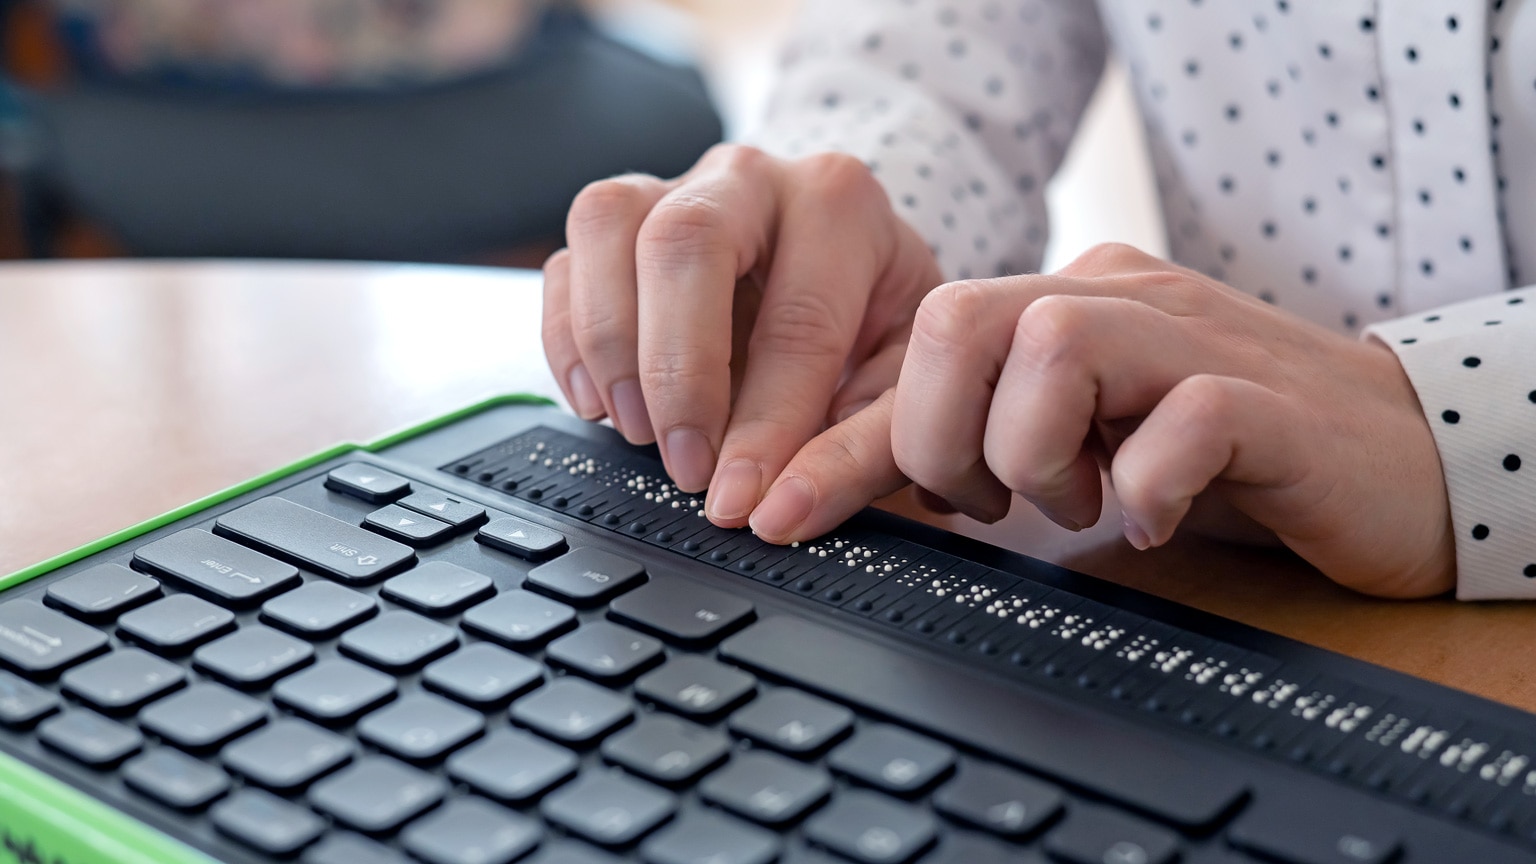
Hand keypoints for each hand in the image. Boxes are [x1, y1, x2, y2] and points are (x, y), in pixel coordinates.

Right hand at [542, 144, 943, 524]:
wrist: (853, 277)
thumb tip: (779, 510)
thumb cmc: (878, 328)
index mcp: (843, 206)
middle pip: (684, 240)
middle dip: (675, 370)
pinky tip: (600, 404)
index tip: (740, 497)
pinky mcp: (620, 223)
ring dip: (609, 342)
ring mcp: (675, 186)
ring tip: (638, 430)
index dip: (764, 423)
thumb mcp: (903, 390)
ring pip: (607, 224)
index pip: (795, 319)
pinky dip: (567, 338)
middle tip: (685, 464)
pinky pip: (567, 259)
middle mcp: (753, 178)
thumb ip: (856, 453)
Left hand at [750, 243, 1453, 598]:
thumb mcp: (1083, 450)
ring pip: (1054, 346)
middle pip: (962, 319)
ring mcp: (1194, 339)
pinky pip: (1184, 414)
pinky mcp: (1268, 398)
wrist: (1395, 455)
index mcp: (1060, 308)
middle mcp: (1115, 303)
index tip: (777, 515)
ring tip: (1082, 501)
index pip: (920, 349)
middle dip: (940, 438)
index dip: (837, 441)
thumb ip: (986, 455)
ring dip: (1036, 456)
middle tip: (992, 503)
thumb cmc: (1223, 456)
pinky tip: (1155, 515)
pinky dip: (1147, 482)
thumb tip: (862, 493)